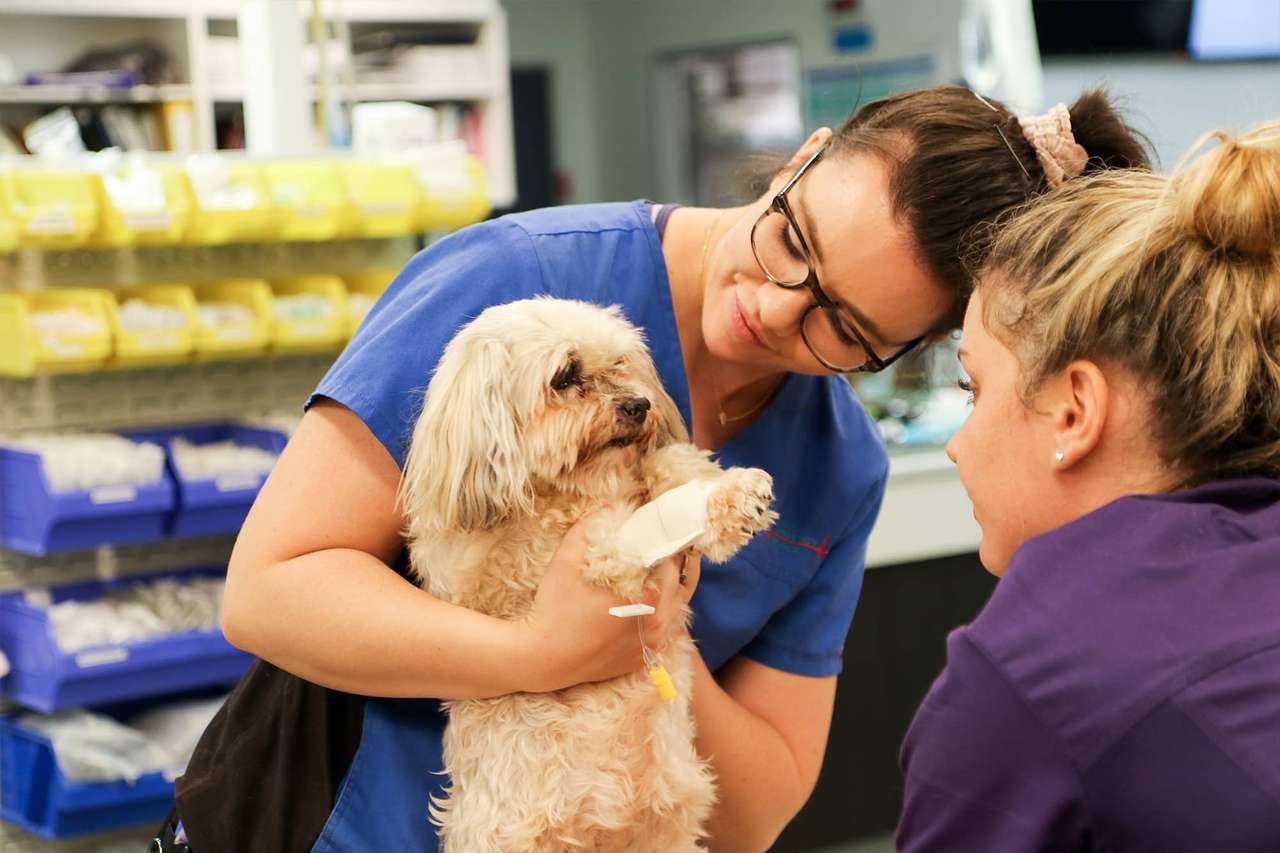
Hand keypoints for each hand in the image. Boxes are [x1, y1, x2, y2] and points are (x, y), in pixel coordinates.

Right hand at [516, 516, 690, 692]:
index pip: (672, 564)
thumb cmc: (553, 608)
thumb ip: (586, 529)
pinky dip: (663, 613)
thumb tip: (608, 504)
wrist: (542, 658)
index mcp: (642, 597)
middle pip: (681, 585)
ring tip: (664, 569)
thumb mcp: (565, 561)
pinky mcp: (640, 659)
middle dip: (676, 563)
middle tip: (668, 544)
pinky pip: (663, 633)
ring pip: (677, 611)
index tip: (665, 530)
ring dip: (674, 588)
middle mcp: (654, 623)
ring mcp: (649, 644)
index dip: (670, 544)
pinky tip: (651, 600)